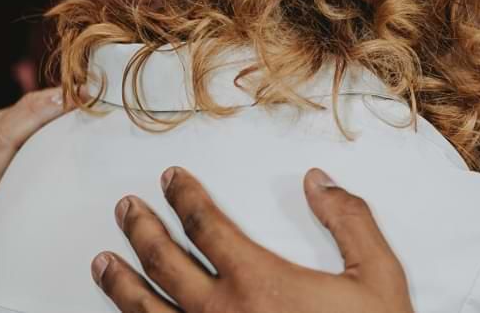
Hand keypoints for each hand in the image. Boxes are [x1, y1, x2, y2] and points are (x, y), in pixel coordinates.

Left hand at [94, 167, 413, 312]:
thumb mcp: (376, 276)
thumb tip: (318, 181)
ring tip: (103, 262)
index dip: (185, 197)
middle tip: (127, 209)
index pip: (206, 225)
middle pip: (164, 262)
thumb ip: (349, 221)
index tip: (171, 179)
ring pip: (145, 310)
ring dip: (119, 283)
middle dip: (141, 229)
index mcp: (258, 281)